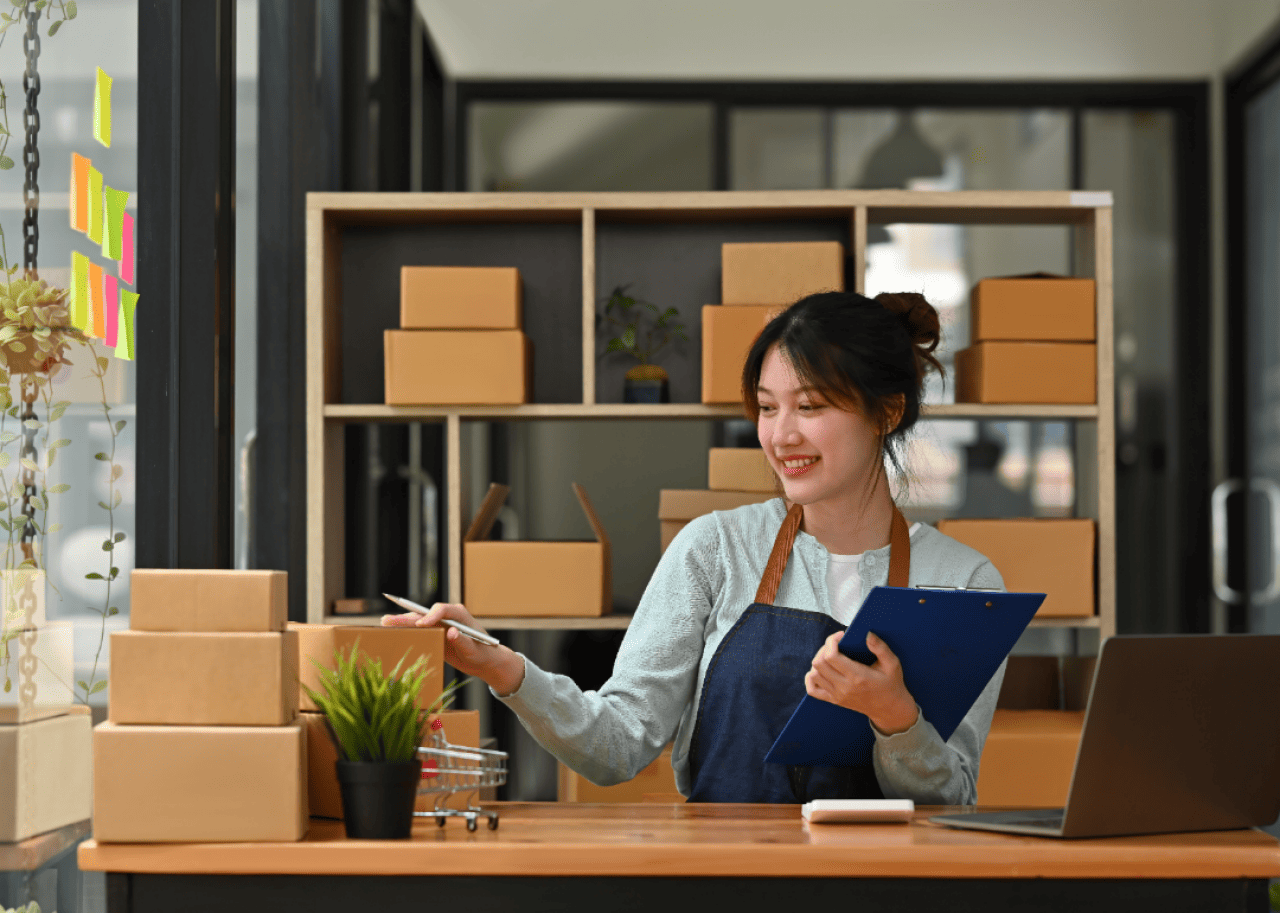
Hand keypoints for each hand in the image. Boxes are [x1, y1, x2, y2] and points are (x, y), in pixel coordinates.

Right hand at [381, 602, 524, 694]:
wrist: (486, 660)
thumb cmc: (484, 653)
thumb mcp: (475, 650)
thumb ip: (464, 641)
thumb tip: (451, 632)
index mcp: (459, 614)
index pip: (442, 610)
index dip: (430, 616)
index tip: (421, 624)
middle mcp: (448, 616)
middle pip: (425, 614)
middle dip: (407, 617)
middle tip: (389, 620)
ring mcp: (440, 625)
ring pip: (419, 621)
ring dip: (402, 622)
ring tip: (384, 623)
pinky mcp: (436, 634)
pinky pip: (419, 631)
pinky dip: (407, 631)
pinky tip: (393, 633)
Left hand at [805, 631, 918, 734]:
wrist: (890, 709)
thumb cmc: (891, 684)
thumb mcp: (892, 664)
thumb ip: (881, 648)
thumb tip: (868, 634)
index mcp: (857, 676)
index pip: (831, 656)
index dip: (831, 641)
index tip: (841, 636)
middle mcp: (844, 687)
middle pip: (819, 663)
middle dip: (824, 648)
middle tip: (836, 644)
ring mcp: (837, 695)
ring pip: (814, 674)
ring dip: (818, 661)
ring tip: (830, 656)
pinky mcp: (834, 700)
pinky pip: (812, 690)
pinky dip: (811, 678)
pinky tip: (820, 671)